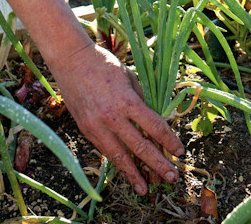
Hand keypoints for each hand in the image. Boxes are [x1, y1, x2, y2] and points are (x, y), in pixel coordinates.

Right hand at [48, 43, 185, 195]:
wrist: (70, 60)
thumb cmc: (104, 65)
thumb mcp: (130, 78)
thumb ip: (141, 101)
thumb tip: (154, 124)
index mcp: (127, 101)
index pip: (154, 127)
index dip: (169, 141)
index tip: (179, 152)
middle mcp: (111, 116)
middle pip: (139, 147)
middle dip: (157, 164)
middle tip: (171, 178)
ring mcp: (96, 125)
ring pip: (118, 156)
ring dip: (134, 174)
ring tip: (145, 189)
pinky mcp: (85, 129)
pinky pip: (105, 150)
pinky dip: (117, 162)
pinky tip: (127, 172)